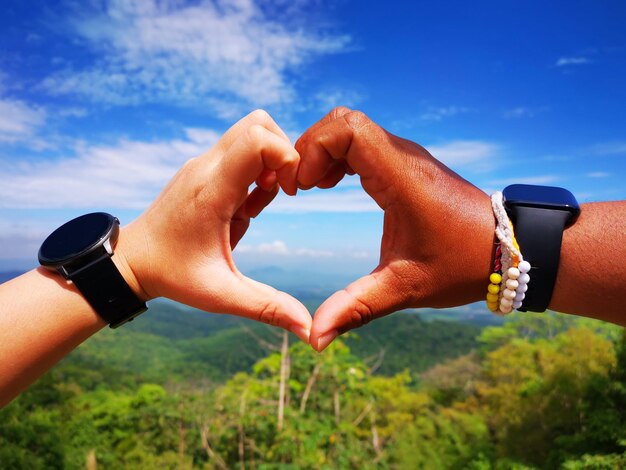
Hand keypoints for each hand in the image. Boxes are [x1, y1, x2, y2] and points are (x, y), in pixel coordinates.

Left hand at [115, 110, 310, 340]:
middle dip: (282, 152)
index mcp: (212, 191)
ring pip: (250, 131)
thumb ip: (267, 307)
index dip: (286, 159)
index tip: (286, 194)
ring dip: (268, 162)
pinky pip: (238, 151)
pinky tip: (245, 206)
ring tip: (258, 204)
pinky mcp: (202, 169)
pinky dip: (254, 170)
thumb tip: (309, 330)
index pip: (258, 139)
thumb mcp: (221, 295)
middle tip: (278, 192)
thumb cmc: (173, 276)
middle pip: (258, 122)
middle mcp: (206, 168)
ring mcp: (202, 165)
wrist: (130, 262)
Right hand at [296, 107, 495, 350]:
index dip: (315, 150)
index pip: (347, 130)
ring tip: (313, 187)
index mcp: (400, 177)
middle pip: (343, 121)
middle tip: (301, 187)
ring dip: (325, 151)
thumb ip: (357, 308)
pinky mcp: (407, 165)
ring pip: (353, 128)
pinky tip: (333, 184)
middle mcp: (403, 157)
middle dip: (312, 148)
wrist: (509, 249)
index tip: (305, 188)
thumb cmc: (462, 264)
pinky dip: (340, 156)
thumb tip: (315, 338)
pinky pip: (364, 142)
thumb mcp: (405, 288)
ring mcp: (406, 157)